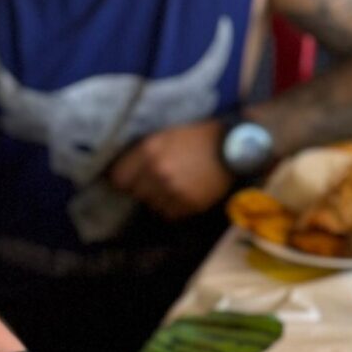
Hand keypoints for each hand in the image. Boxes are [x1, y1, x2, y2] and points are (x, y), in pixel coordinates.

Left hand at [107, 120, 231, 218]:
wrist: (232, 148)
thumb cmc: (197, 137)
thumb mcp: (165, 135)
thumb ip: (143, 153)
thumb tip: (120, 173)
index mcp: (149, 150)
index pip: (118, 178)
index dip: (124, 179)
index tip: (129, 180)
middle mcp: (158, 171)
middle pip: (136, 194)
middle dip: (143, 189)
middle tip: (158, 181)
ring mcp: (173, 190)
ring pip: (152, 206)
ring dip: (159, 200)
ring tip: (174, 187)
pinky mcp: (189, 205)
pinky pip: (170, 215)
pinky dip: (174, 208)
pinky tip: (184, 194)